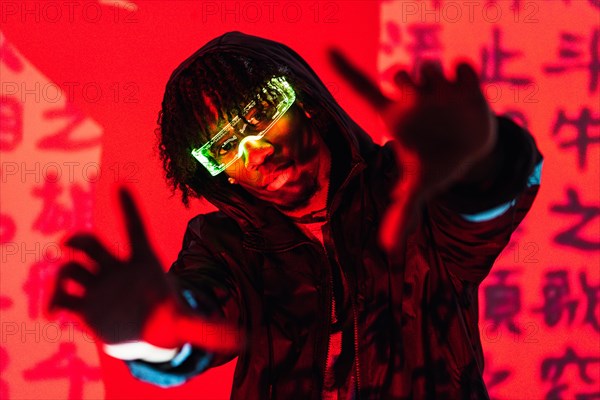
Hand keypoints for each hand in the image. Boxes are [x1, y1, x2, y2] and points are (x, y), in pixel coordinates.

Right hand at [50, 188, 239, 352]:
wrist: (147, 332)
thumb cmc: (168, 318)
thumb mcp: (188, 324)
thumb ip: (212, 330)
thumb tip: (244, 338)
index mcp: (144, 264)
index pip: (135, 231)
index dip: (129, 209)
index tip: (120, 184)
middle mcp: (117, 270)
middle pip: (94, 245)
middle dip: (79, 240)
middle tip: (69, 244)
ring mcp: (99, 286)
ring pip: (74, 268)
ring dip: (65, 272)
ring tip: (62, 294)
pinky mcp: (85, 306)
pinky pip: (63, 295)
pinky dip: (54, 300)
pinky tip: (53, 314)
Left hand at [329, 51, 496, 251]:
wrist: (471, 152)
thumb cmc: (435, 165)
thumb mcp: (419, 189)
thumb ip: (402, 214)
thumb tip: (387, 248)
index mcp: (394, 117)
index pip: (364, 89)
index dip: (345, 70)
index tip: (325, 49)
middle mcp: (413, 98)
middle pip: (401, 73)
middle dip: (406, 82)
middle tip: (419, 101)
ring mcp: (438, 89)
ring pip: (429, 66)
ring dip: (434, 81)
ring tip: (446, 102)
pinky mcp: (465, 84)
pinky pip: (461, 65)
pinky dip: (463, 75)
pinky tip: (466, 91)